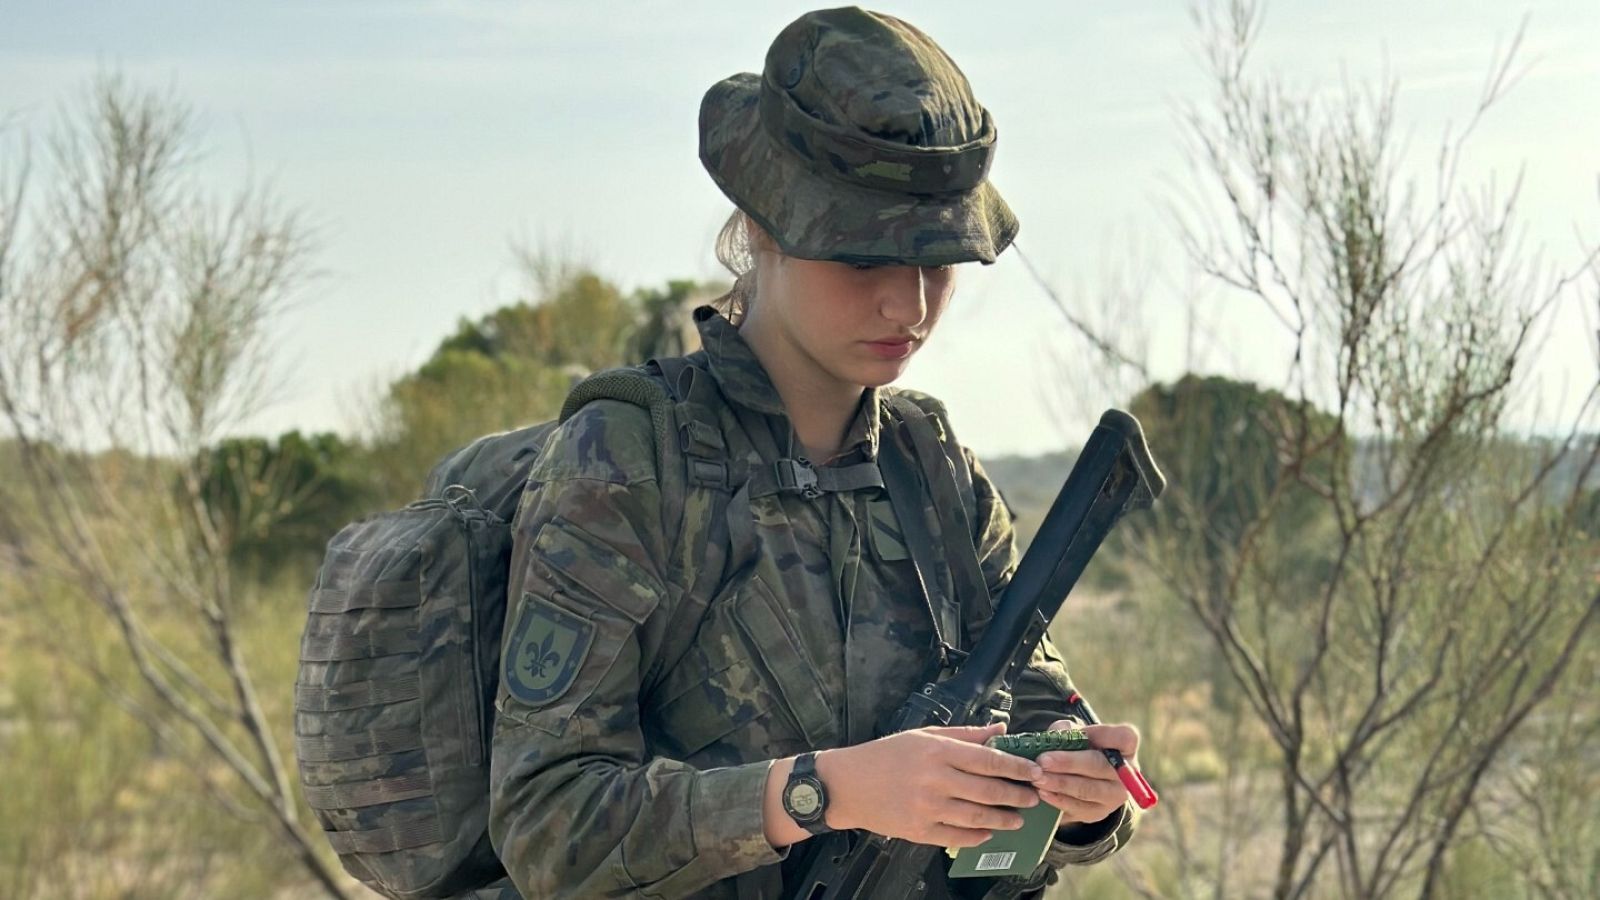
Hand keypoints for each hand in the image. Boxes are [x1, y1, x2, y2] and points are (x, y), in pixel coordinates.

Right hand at [817, 722, 1043, 848]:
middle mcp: (934, 780)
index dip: (1016, 767)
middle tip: (1034, 797)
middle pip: (988, 790)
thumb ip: (965, 734)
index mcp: (937, 751)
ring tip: (1017, 819)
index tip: (1034, 771)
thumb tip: (1000, 729)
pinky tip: (988, 831)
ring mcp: (926, 808)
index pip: (988, 759)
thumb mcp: (924, 735)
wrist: (846, 785)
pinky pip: (957, 836)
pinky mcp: (918, 830)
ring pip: (977, 816)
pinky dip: (977, 835)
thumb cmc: (885, 755)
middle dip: (1017, 795)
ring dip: (1003, 819)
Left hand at [1029, 719, 1139, 824]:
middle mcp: (1126, 773)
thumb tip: (1056, 737)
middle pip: (1099, 766)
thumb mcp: (1073, 732)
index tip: (1080, 733)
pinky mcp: (1098, 813)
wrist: (1079, 776)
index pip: (1125, 738)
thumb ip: (1066, 731)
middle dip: (1068, 763)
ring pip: (1087, 790)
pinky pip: (1078, 808)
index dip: (1104, 735)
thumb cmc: (1077, 747)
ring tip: (1038, 778)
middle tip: (1043, 761)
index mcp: (1125, 747)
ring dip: (1060, 784)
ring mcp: (1114, 796)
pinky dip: (1058, 800)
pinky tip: (1042, 793)